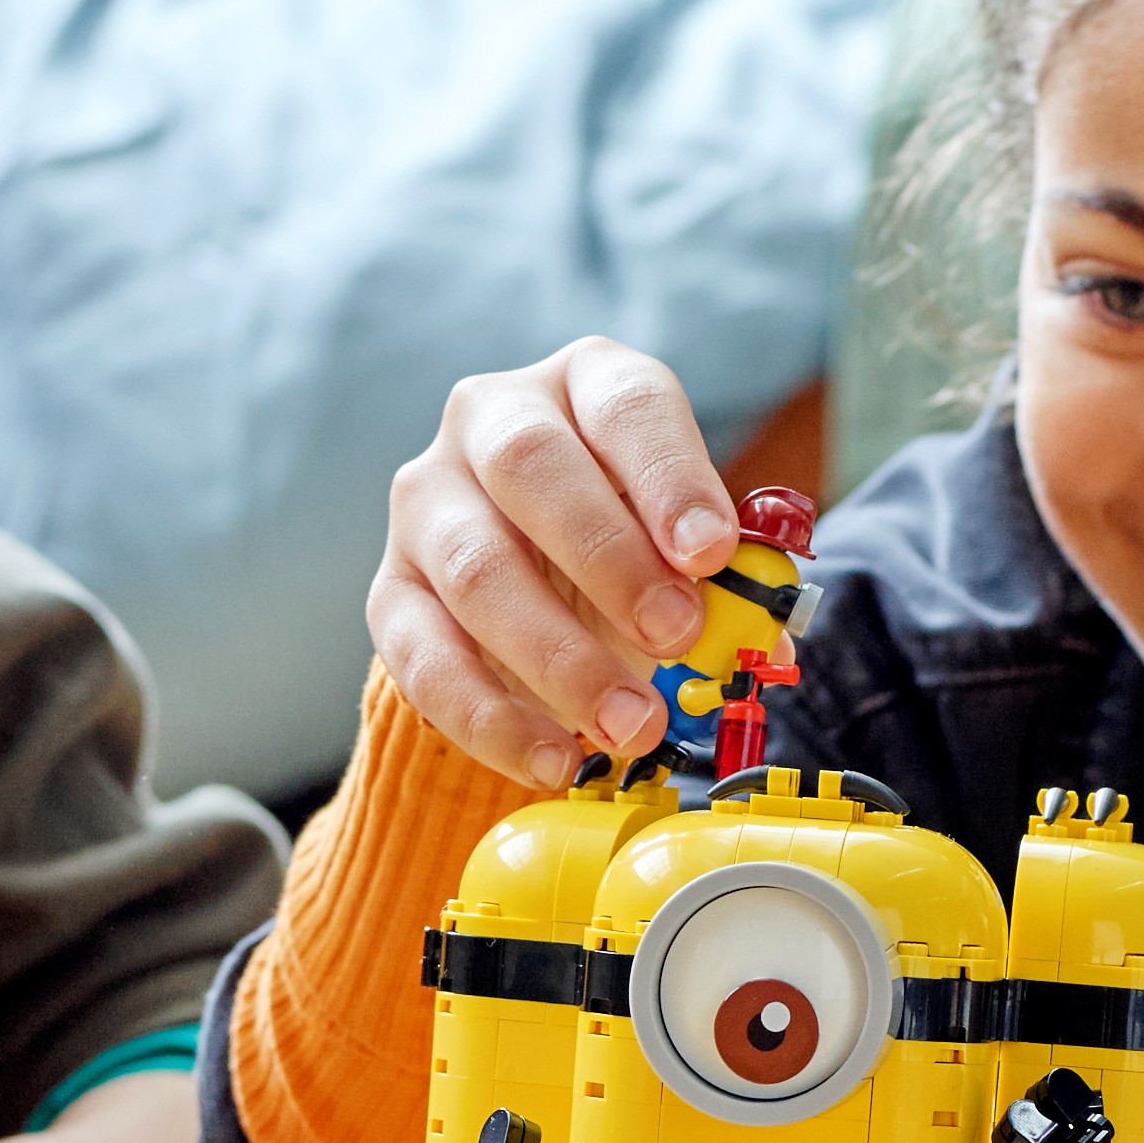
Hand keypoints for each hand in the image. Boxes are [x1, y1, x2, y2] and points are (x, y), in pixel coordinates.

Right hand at [374, 337, 738, 785]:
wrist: (538, 588)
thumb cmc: (633, 548)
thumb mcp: (683, 542)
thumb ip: (720, 575)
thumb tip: (752, 631)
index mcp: (584, 385)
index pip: (624, 404)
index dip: (670, 476)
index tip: (711, 553)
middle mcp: (490, 420)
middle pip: (530, 467)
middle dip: (609, 560)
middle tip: (675, 637)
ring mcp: (428, 501)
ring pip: (475, 568)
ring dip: (558, 657)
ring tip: (631, 723)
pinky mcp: (391, 589)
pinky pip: (423, 656)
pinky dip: (491, 718)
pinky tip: (554, 757)